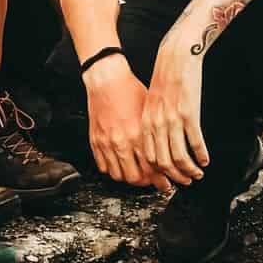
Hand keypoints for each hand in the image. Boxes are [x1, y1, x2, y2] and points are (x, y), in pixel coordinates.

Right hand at [84, 57, 159, 188]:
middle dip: (147, 183)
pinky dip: (113, 170)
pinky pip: (103, 166)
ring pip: (118, 175)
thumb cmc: (129, 90)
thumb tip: (166, 152)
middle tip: (153, 182)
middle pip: (136, 177)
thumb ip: (155, 135)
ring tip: (137, 175)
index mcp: (138, 134)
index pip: (152, 168)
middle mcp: (122, 141)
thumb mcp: (149, 112)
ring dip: (129, 178)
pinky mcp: (95, 140)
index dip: (161, 180)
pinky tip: (120, 165)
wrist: (106, 79)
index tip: (166, 182)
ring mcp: (107, 143)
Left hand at [141, 39, 208, 186]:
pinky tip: (206, 159)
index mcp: (146, 122)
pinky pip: (195, 142)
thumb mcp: (152, 102)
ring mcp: (172, 120)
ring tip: (199, 173)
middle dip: (177, 176)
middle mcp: (156, 124)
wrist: (176, 56)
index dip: (160, 173)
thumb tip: (159, 141)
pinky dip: (201, 155)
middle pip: (164, 162)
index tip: (170, 179)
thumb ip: (153, 122)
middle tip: (187, 181)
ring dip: (191, 170)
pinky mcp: (189, 114)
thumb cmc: (165, 78)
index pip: (149, 157)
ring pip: (180, 157)